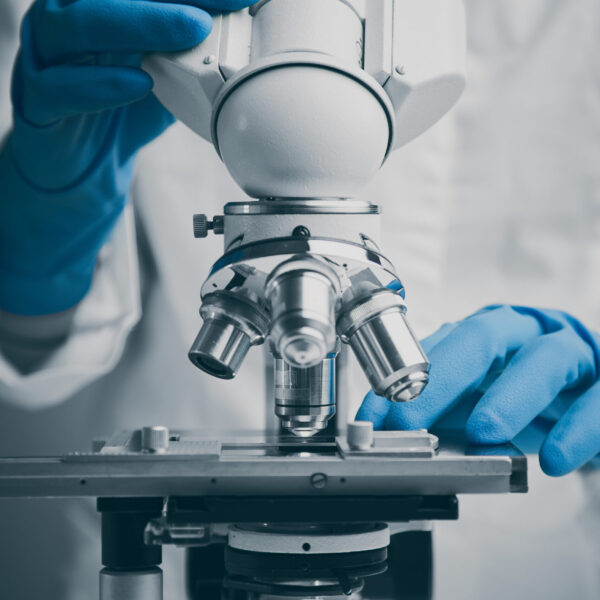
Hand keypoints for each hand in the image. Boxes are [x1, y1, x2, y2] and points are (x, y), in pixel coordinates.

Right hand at [0, 0, 255, 314]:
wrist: (83, 167)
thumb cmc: (122, 114)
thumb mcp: (165, 77)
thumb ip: (190, 53)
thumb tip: (244, 34)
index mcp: (100, 11)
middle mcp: (66, 22)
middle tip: (212, 10)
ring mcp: (45, 59)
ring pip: (75, 24)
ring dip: (137, 23)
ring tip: (192, 30)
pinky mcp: (36, 103)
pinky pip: (58, 87)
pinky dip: (99, 84)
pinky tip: (139, 84)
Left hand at [357, 305, 599, 475]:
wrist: (592, 398)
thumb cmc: (529, 396)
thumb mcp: (479, 400)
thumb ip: (443, 412)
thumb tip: (393, 434)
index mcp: (485, 333)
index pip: (436, 348)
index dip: (401, 381)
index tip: (374, 420)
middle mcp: (524, 333)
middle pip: (482, 338)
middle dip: (441, 379)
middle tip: (411, 423)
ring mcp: (571, 351)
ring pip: (546, 358)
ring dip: (510, 396)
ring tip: (484, 435)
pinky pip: (598, 399)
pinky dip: (576, 428)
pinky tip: (555, 459)